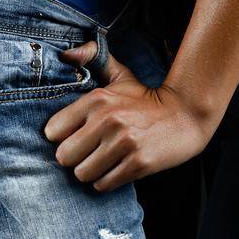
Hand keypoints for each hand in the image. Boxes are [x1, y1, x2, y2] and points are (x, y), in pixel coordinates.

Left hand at [42, 40, 214, 190]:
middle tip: (88, 153)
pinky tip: (118, 168)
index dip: (62, 137)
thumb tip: (66, 54)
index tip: (75, 136)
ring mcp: (123, 143)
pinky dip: (107, 181)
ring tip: (104, 161)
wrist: (186, 115)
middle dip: (75, 158)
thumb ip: (93, 59)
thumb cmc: (146, 99)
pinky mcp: (137, 164)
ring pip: (82, 174)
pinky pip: (103, 185)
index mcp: (97, 99)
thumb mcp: (121, 76)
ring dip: (91, 172)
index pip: (53, 130)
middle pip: (64, 157)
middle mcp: (107, 120)